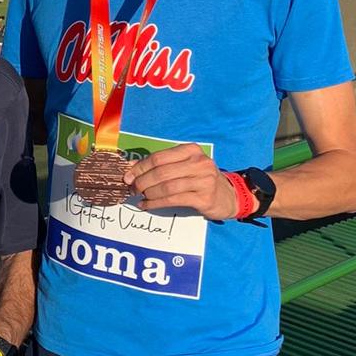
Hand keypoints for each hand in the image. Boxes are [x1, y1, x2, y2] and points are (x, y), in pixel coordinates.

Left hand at [123, 143, 239, 219]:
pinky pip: (172, 200)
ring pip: (166, 187)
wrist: (228, 196)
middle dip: (141, 181)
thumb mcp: (184, 166)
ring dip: (148, 193)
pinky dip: (155, 203)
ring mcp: (203, 180)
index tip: (127, 176)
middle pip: (161, 172)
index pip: (159, 157)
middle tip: (132, 189)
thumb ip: (162, 166)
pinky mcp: (204, 198)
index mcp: (191, 150)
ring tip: (140, 196)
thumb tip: (132, 170)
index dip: (140, 167)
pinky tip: (146, 205)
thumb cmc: (200, 179)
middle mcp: (199, 163)